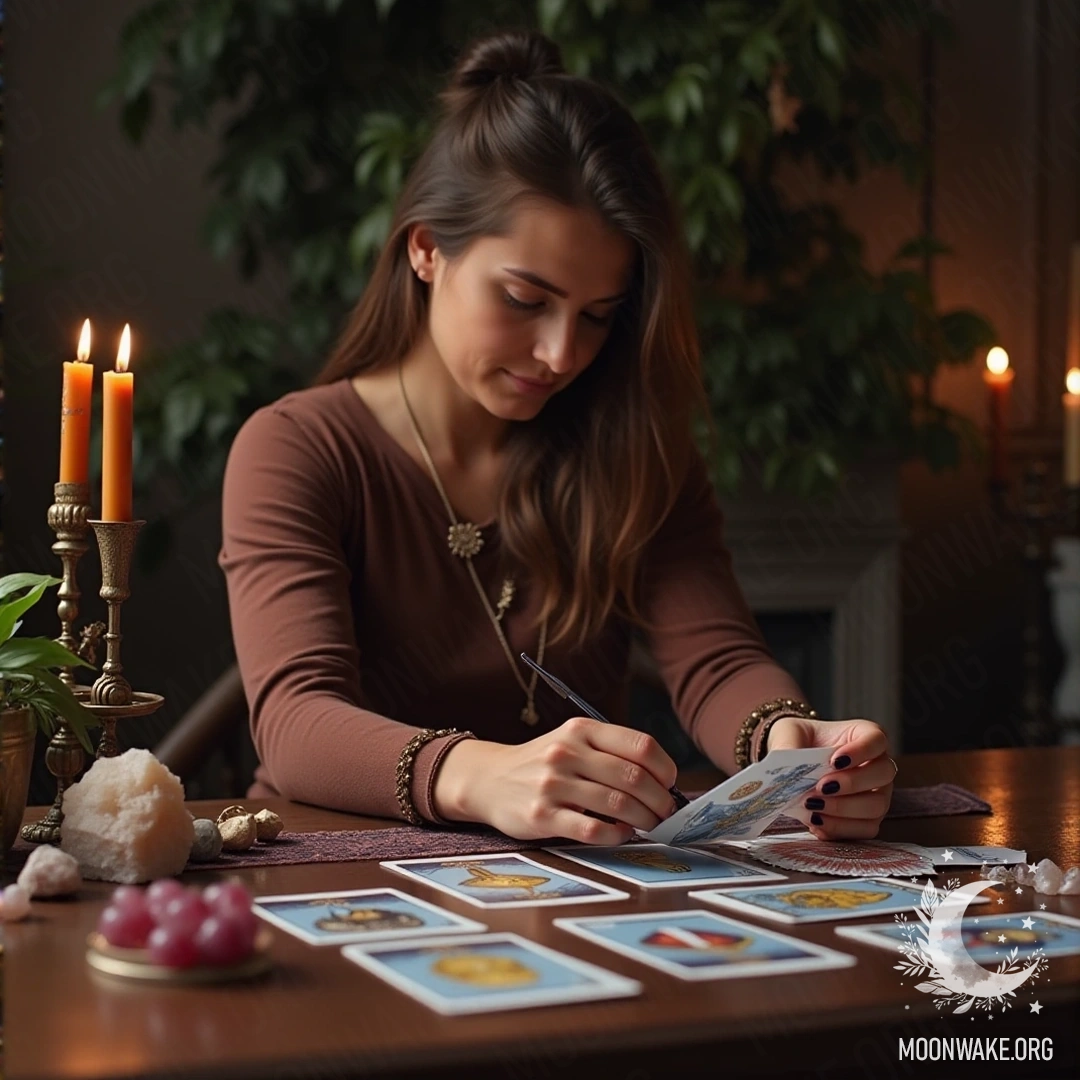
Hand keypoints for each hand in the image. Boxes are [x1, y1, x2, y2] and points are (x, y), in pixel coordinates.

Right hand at [432, 716, 679, 843]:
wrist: (489, 779)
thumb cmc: (543, 763)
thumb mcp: (572, 741)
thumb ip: (610, 753)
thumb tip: (662, 781)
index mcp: (581, 730)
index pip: (640, 745)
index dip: (665, 768)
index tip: (670, 784)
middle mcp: (567, 752)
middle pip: (634, 777)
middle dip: (660, 800)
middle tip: (666, 812)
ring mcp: (553, 784)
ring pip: (618, 804)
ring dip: (644, 819)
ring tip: (649, 824)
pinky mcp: (542, 816)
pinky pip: (592, 829)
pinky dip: (616, 835)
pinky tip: (621, 834)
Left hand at [764, 716, 895, 839]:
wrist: (793, 764)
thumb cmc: (799, 742)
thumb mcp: (788, 734)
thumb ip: (788, 745)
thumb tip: (787, 769)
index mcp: (864, 735)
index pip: (877, 739)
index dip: (861, 751)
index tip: (834, 760)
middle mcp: (878, 764)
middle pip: (883, 774)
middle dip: (851, 783)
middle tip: (820, 787)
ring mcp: (878, 793)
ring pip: (877, 806)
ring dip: (844, 809)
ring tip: (813, 807)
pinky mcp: (869, 819)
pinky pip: (865, 829)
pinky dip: (841, 828)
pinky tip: (816, 821)